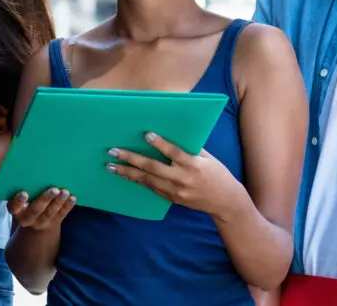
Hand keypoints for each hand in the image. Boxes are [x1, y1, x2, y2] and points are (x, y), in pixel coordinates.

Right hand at [7, 188, 75, 231]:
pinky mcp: (54, 222)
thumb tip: (33, 166)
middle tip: (54, 190)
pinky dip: (67, 206)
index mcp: (16, 211)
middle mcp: (27, 218)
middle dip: (44, 199)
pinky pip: (61, 215)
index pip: (14, 207)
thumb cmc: (26, 202)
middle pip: (35, 210)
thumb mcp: (20, 199)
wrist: (36, 224)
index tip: (24, 193)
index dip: (18, 201)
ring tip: (64, 192)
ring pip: (50, 213)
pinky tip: (72, 198)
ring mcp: (41, 222)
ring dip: (58, 202)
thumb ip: (23, 186)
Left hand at [107, 132, 242, 218]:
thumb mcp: (208, 158)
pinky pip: (152, 188)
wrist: (225, 202)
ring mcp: (176, 191)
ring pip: (148, 180)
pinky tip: (126, 175)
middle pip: (153, 168)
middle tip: (113, 151)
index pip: (174, 153)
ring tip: (111, 166)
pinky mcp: (173, 199)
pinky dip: (138, 181)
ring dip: (128, 172)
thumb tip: (172, 134)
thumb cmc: (218, 174)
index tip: (146, 134)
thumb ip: (191, 148)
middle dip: (131, 159)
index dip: (160, 144)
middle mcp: (183, 179)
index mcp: (194, 165)